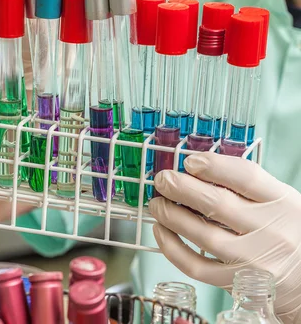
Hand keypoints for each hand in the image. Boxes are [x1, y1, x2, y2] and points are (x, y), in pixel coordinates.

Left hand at [149, 153, 300, 323]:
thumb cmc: (286, 232)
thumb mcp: (280, 202)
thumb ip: (247, 186)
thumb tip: (197, 168)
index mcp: (283, 203)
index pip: (246, 177)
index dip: (213, 166)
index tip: (189, 161)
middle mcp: (271, 231)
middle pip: (216, 204)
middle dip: (180, 187)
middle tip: (162, 179)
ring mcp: (253, 260)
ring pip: (201, 234)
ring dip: (171, 215)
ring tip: (157, 203)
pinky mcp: (236, 283)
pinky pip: (195, 265)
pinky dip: (171, 247)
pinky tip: (161, 231)